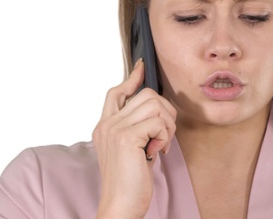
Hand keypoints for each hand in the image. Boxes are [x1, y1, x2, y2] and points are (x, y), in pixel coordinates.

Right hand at [93, 59, 176, 217]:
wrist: (121, 205)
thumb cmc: (130, 182)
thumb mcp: (131, 149)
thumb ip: (136, 129)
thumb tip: (156, 109)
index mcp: (104, 126)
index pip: (116, 92)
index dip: (132, 78)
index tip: (142, 67)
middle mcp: (107, 124)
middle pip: (146, 95)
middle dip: (165, 112)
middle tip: (164, 136)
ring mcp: (115, 129)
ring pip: (155, 104)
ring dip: (167, 125)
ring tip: (161, 145)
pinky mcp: (126, 137)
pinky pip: (158, 122)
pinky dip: (165, 136)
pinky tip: (157, 152)